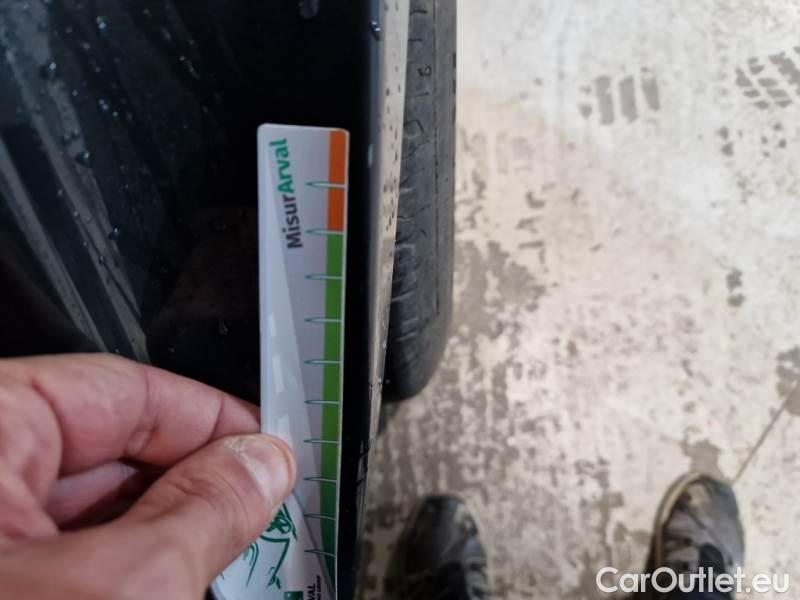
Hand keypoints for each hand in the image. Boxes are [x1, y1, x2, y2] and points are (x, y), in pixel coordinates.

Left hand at [0, 353, 295, 598]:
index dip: (209, 416)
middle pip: (104, 449)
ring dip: (154, 532)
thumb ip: (203, 512)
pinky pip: (52, 547)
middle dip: (187, 482)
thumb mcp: (119, 587)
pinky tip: (155, 585)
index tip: (264, 447)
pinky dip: (107, 563)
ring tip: (211, 562)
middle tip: (253, 509)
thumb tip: (259, 464)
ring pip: (82, 507)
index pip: (122, 388)